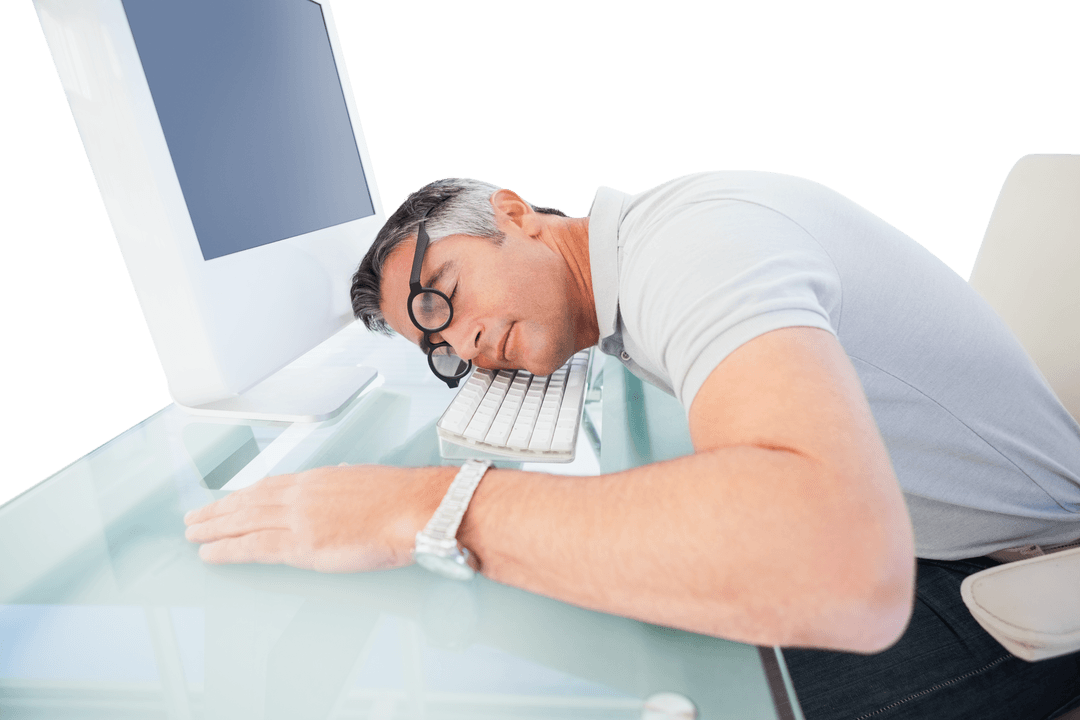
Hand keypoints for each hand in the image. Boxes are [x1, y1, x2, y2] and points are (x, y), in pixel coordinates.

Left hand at [184, 464, 453, 572]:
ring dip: (214, 528)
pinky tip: (210, 553)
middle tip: (195, 517)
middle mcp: (302, 495)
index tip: (229, 501)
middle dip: (219, 511)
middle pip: (249, 502)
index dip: (245, 495)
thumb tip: (339, 494)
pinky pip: (253, 547)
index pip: (270, 486)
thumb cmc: (404, 500)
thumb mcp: (367, 483)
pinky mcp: (301, 545)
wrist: (417, 509)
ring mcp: (299, 519)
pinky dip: (227, 550)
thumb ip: (344, 490)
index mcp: (319, 479)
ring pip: (243, 522)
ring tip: (193, 534)